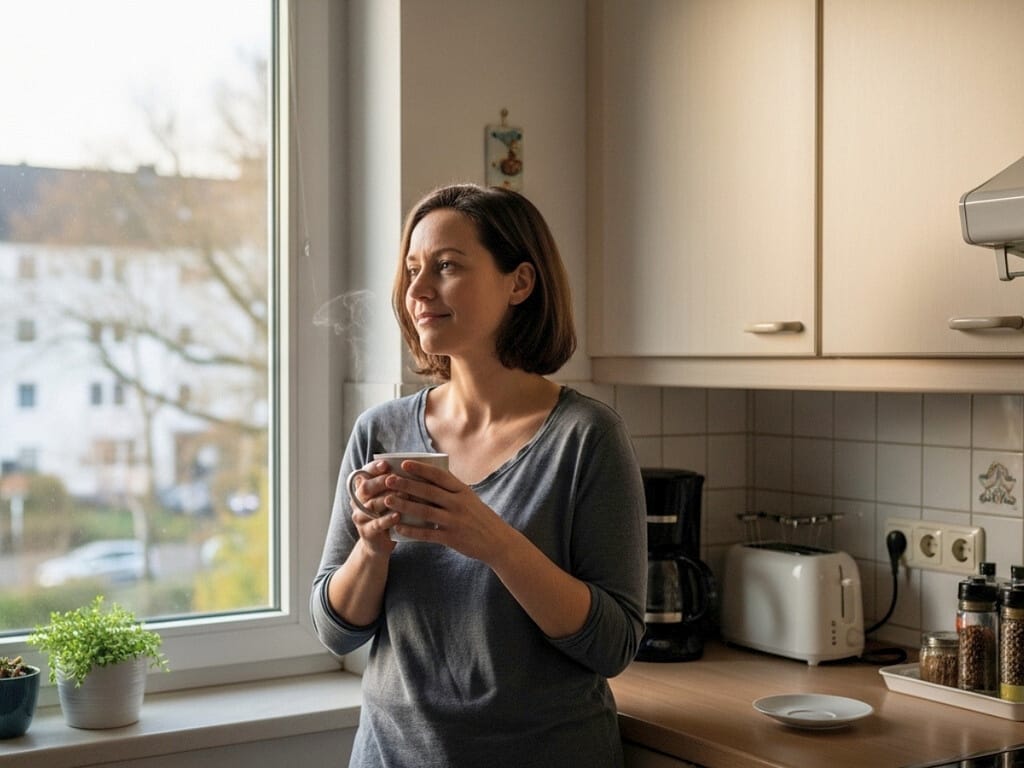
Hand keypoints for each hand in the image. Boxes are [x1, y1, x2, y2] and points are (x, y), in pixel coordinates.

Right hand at [349, 460, 397, 554]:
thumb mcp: (390, 498)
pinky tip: (398, 515)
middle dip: (380, 481)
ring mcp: (360, 517)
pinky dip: (387, 519)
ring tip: (404, 495)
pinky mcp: (366, 532)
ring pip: (371, 505)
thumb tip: (415, 467)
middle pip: (366, 488)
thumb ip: (395, 484)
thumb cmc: (389, 515)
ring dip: (387, 499)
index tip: (386, 464)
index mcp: (363, 489)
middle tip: (395, 478)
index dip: (374, 468)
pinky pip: (376, 524)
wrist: (380, 543)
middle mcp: (358, 501)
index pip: (364, 474)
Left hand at [382, 460, 514, 563]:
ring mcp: (455, 521)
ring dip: (404, 505)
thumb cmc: (480, 517)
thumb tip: (427, 478)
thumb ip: (450, 490)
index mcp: (462, 491)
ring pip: (424, 511)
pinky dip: (411, 530)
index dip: (421, 469)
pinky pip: (427, 534)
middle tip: (388, 479)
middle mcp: (458, 503)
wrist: (497, 541)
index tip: (404, 463)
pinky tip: (398, 527)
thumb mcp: (469, 499)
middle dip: (406, 484)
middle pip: (428, 491)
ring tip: (387, 500)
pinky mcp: (452, 538)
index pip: (439, 476)